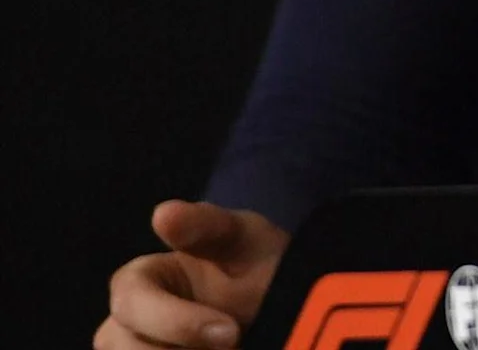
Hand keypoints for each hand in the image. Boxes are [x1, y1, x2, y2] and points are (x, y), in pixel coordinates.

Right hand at [99, 200, 286, 348]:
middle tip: (234, 343)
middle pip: (119, 345)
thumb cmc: (259, 264)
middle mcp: (128, 322)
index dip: (175, 321)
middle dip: (178, 347)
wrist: (286, 304)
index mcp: (142, 281)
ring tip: (232, 348)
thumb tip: (162, 213)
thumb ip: (204, 226)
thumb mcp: (244, 238)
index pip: (129, 300)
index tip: (229, 331)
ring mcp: (137, 347)